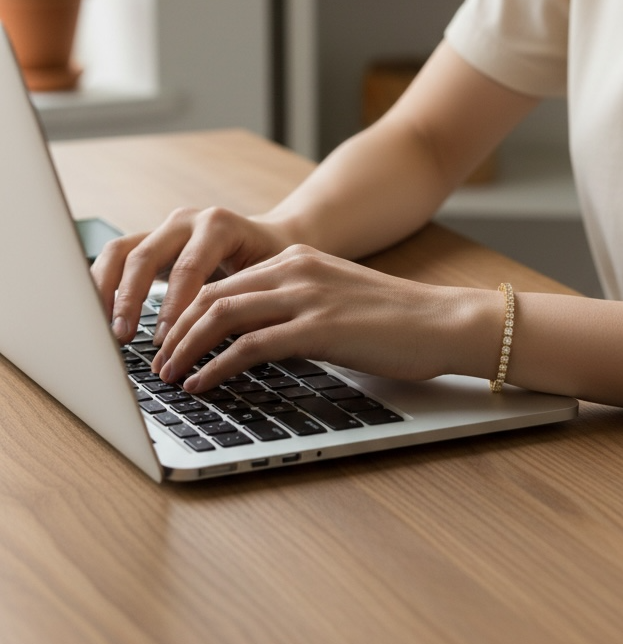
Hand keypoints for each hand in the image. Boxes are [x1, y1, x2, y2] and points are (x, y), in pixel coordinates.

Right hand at [91, 206, 287, 345]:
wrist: (270, 239)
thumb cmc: (272, 264)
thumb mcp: (267, 279)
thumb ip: (244, 302)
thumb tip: (226, 347)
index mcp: (218, 225)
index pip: (187, 267)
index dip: (173, 306)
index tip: (164, 340)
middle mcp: (186, 221)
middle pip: (144, 255)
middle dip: (130, 300)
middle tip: (123, 337)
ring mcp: (163, 229)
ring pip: (119, 252)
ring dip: (106, 292)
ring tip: (104, 329)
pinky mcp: (148, 241)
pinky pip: (115, 259)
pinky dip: (104, 287)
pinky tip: (101, 317)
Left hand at [152, 244, 494, 389]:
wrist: (443, 321)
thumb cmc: (396, 322)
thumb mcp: (336, 301)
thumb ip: (296, 311)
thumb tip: (254, 343)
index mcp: (298, 260)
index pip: (224, 283)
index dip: (186, 313)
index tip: (169, 340)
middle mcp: (296, 270)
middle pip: (212, 296)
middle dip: (176, 332)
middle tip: (158, 363)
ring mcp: (306, 296)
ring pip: (222, 316)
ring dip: (186, 348)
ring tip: (169, 376)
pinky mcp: (318, 328)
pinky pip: (250, 346)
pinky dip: (217, 366)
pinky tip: (203, 383)